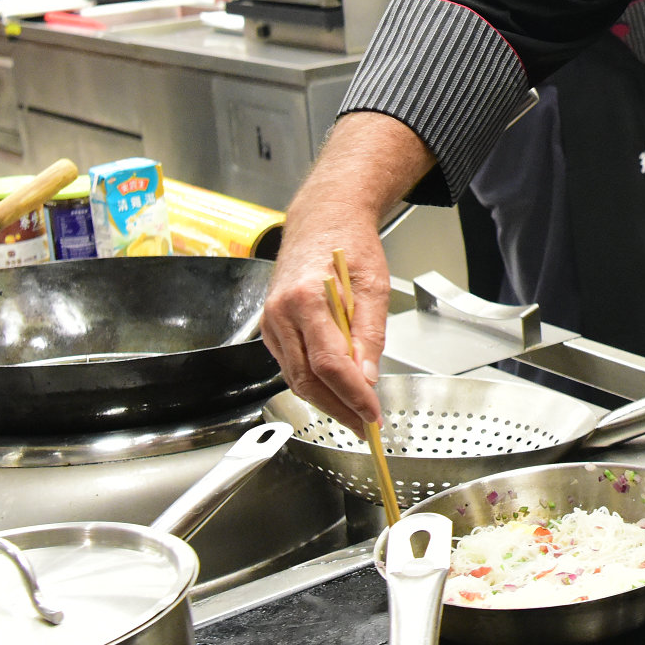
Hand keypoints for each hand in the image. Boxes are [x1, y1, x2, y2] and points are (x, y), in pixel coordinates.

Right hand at [259, 200, 390, 438]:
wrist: (322, 220)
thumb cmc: (348, 245)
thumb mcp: (373, 285)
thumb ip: (370, 333)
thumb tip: (367, 376)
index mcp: (306, 299)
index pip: (329, 363)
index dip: (351, 394)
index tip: (371, 412)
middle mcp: (281, 313)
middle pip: (307, 378)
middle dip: (338, 407)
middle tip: (364, 423)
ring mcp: (272, 321)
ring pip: (295, 377)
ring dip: (325, 400)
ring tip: (354, 413)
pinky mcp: (272, 326)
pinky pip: (290, 364)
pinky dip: (312, 382)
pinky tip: (335, 389)